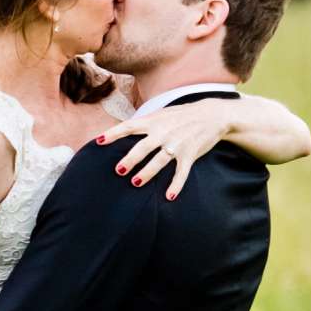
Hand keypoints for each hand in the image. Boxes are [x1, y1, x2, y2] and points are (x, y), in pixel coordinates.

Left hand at [95, 101, 234, 199]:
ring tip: (136, 182)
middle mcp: (164, 132)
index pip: (129, 126)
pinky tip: (169, 196)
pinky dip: (176, 185)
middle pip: (142, 147)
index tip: (98, 142)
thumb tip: (125, 130)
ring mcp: (177, 144)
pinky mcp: (190, 154)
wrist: (211, 114)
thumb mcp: (162, 113)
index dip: (113, 134)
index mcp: (154, 121)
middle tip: (118, 171)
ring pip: (160, 161)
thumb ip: (145, 122)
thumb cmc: (182, 115)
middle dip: (130, 160)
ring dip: (148, 173)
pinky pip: (182, 172)